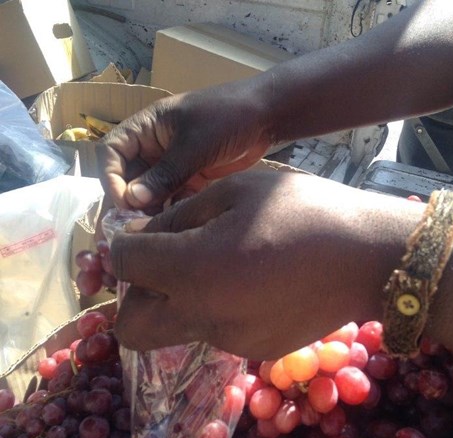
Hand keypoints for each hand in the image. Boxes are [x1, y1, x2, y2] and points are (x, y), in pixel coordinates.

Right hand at [97, 82, 272, 212]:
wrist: (266, 116)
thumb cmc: (228, 117)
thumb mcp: (194, 145)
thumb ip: (165, 173)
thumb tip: (132, 200)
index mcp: (146, 128)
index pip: (111, 152)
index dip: (111, 177)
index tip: (124, 202)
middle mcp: (154, 148)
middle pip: (129, 177)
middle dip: (130, 201)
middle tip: (136, 228)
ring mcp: (173, 164)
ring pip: (151, 191)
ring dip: (151, 210)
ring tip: (156, 232)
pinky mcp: (192, 178)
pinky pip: (173, 198)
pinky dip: (173, 211)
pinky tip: (177, 227)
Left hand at [109, 168, 395, 359]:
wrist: (367, 256)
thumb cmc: (303, 208)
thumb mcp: (235, 190)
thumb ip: (178, 215)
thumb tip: (143, 237)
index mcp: (192, 267)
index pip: (123, 263)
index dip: (122, 244)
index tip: (140, 234)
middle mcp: (201, 314)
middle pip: (131, 326)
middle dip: (133, 296)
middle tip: (161, 267)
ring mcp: (228, 339)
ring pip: (173, 331)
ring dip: (175, 303)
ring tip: (214, 270)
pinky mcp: (253, 350)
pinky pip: (213, 332)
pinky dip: (215, 311)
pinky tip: (250, 286)